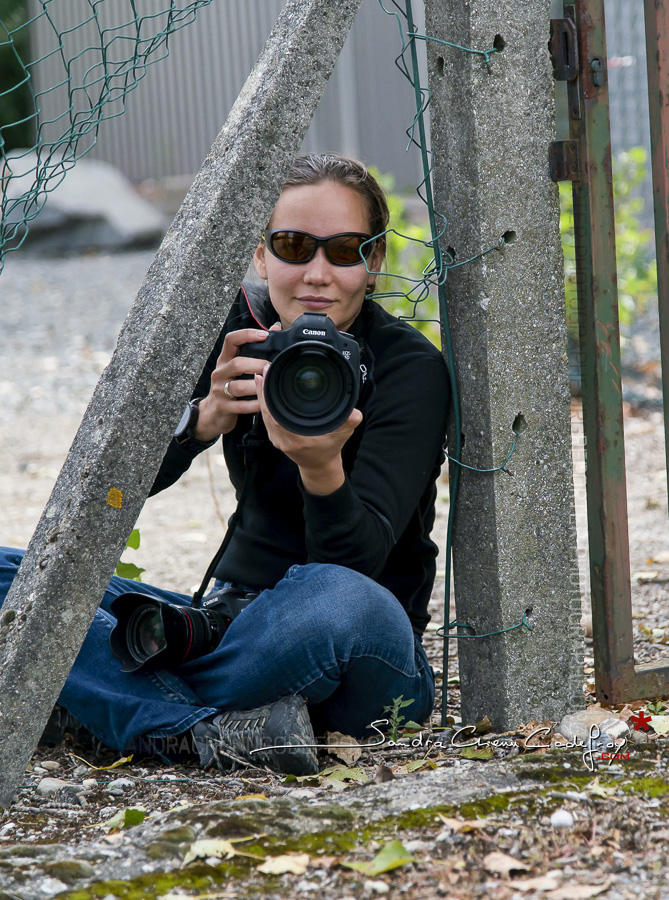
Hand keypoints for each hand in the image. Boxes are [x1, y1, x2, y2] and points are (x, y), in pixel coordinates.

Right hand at [194, 328, 269, 440]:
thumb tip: (275, 328)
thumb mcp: (237, 368)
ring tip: (269, 386)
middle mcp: (220, 372)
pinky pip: (240, 406)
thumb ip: (254, 349)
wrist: (212, 413)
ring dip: (257, 386)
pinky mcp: (223, 407)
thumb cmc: (230, 386)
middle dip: (256, 365)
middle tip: (270, 367)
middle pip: (237, 364)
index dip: (247, 335)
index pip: (230, 340)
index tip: (264, 335)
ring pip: (239, 386)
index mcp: (225, 360)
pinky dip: (254, 405)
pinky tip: (264, 403)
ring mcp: (219, 390)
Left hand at [255, 366, 362, 494]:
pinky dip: (264, 402)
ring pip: (264, 414)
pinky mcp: (275, 436)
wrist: (320, 465)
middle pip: (266, 412)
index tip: (269, 378)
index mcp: (296, 439)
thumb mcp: (344, 434)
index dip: (269, 396)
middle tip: (265, 370)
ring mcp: (276, 438)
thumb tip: (355, 412)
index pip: (275, 415)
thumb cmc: (330, 449)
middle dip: (264, 390)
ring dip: (262, 395)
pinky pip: (266, 417)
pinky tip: (264, 390)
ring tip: (263, 376)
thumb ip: (349, 421)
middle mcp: (283, 439)